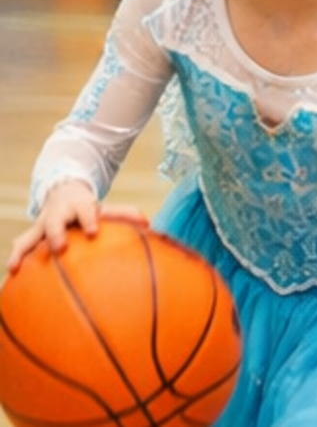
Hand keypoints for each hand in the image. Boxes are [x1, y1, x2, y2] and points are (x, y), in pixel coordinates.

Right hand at [8, 181, 146, 271]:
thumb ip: (125, 214)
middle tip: (59, 248)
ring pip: (28, 238)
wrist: (62, 192)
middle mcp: (57, 216)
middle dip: (55, 235)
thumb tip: (147, 223)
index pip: (85, 212)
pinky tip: (10, 279)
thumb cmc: (89, 208)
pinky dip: (15, 261)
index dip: (88, 221)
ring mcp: (41, 227)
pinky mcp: (31, 238)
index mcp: (78, 207)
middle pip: (53, 223)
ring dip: (21, 252)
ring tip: (14, 268)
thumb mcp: (105, 208)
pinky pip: (20, 250)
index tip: (93, 232)